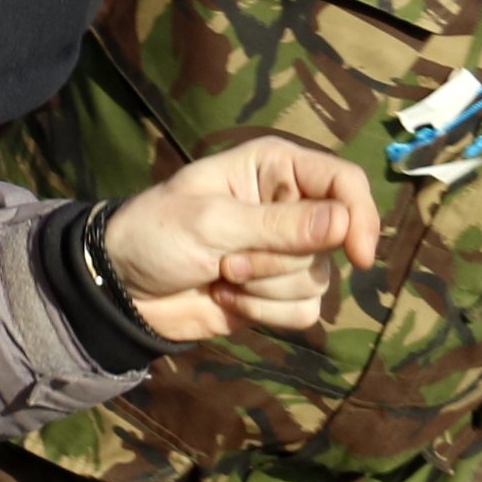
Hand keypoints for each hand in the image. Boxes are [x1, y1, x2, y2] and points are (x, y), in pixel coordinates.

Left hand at [101, 138, 380, 342]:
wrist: (122, 287)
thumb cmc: (156, 233)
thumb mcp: (210, 222)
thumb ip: (278, 225)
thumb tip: (345, 223)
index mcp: (274, 167)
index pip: (344, 181)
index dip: (359, 216)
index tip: (357, 255)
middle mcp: (289, 206)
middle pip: (333, 241)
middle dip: (277, 260)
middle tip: (227, 257)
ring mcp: (286, 253)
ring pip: (317, 281)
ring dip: (263, 287)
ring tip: (220, 273)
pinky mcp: (278, 294)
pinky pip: (303, 312)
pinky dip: (264, 313)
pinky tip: (226, 298)